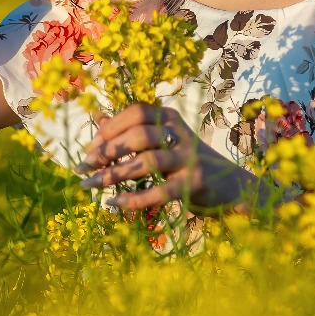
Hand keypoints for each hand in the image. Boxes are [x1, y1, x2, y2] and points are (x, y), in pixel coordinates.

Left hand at [76, 103, 272, 213]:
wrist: (231, 187)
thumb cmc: (188, 162)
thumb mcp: (163, 140)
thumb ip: (132, 130)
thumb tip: (96, 117)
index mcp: (171, 118)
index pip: (137, 112)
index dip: (110, 128)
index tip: (89, 147)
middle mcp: (181, 134)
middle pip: (139, 135)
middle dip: (107, 152)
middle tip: (83, 168)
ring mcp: (189, 158)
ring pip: (147, 162)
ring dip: (113, 175)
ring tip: (90, 186)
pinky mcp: (194, 184)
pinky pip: (160, 191)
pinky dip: (134, 199)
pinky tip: (114, 203)